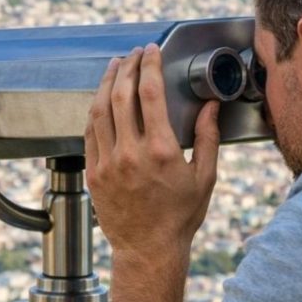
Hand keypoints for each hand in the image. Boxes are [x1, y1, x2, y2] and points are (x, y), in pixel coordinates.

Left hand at [85, 43, 219, 255]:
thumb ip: (207, 138)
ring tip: (114, 67)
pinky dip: (96, 110)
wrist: (148, 250)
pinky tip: (102, 100)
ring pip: (100, 110)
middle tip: (134, 54)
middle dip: (126, 67)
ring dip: (106, 83)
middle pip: (121, 95)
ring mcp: (107, 163)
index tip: (152, 51)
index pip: (150, 94)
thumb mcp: (204, 178)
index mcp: (160, 151)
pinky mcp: (93, 173)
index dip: (149, 66)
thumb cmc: (180, 217)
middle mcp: (130, 154)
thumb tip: (211, 105)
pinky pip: (90, 132)